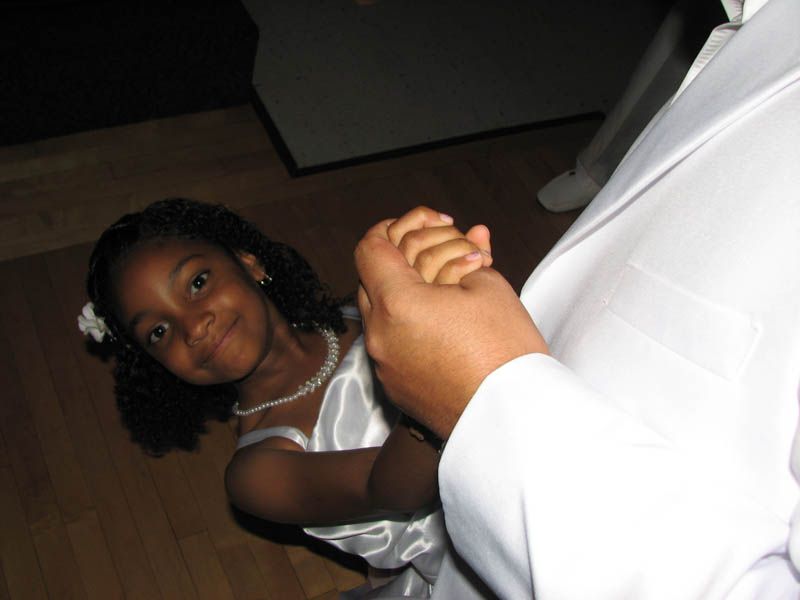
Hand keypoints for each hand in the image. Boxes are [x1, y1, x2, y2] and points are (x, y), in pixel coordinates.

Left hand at [355, 213, 548, 438]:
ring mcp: (383, 364)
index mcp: (396, 303)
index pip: (370, 248)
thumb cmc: (504, 351)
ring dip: (407, 290)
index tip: (423, 225)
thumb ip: (469, 255)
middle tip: (445, 252)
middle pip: (372, 278)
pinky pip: (391, 342)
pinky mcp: (395, 386)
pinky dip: (410, 323)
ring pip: (381, 312)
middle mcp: (378, 334)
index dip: (392, 227)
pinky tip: (445, 320)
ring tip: (450, 285)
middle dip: (405, 257)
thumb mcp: (490, 287)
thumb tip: (473, 235)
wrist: (510, 419)